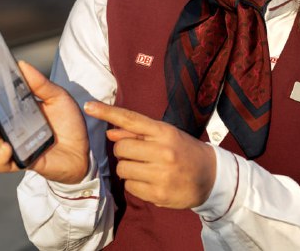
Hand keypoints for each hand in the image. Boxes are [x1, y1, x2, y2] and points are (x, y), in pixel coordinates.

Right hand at [0, 61, 89, 183]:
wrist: (83, 150)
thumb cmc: (69, 123)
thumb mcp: (58, 98)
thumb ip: (40, 84)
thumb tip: (22, 64)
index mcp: (16, 110)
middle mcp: (9, 127)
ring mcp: (13, 145)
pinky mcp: (20, 161)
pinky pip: (2, 163)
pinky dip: (0, 157)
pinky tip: (7, 147)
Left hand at [84, 101, 216, 208]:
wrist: (210, 176)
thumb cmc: (184, 151)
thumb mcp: (167, 136)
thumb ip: (138, 133)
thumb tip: (110, 132)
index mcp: (165, 132)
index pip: (131, 119)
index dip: (108, 112)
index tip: (89, 106)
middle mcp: (163, 151)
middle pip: (121, 147)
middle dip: (125, 151)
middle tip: (140, 155)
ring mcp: (160, 173)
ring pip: (122, 169)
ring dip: (128, 169)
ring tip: (146, 169)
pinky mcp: (158, 193)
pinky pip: (129, 187)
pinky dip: (135, 184)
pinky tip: (150, 182)